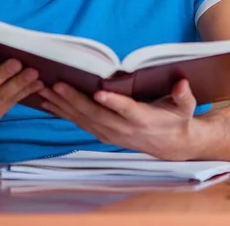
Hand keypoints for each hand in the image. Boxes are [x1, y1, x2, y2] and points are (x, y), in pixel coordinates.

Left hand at [39, 79, 198, 159]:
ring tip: (44, 91)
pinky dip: (63, 113)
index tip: (99, 92)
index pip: (127, 110)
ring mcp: (111, 134)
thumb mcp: (185, 108)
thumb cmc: (178, 120)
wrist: (172, 146)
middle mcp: (123, 129)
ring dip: (62, 106)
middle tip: (56, 84)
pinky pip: (80, 123)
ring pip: (83, 120)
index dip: (113, 102)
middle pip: (96, 115)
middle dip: (74, 100)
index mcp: (143, 119)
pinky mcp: (103, 134)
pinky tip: (48, 103)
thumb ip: (183, 95)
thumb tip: (181, 82)